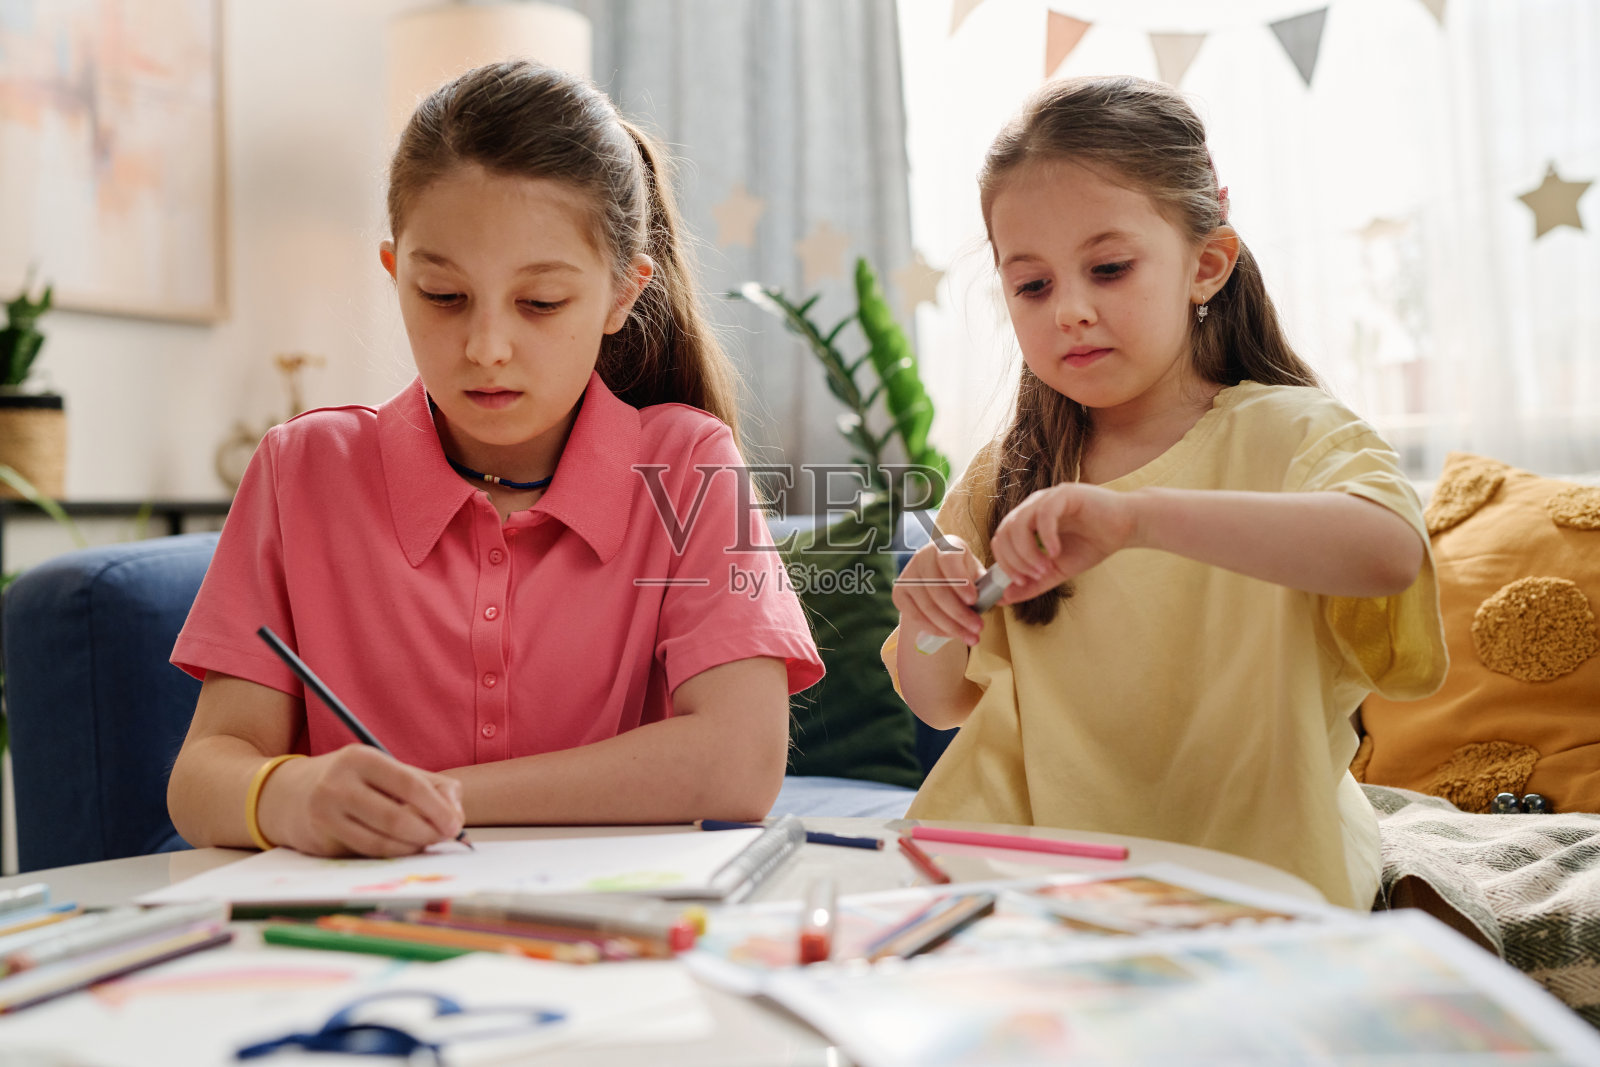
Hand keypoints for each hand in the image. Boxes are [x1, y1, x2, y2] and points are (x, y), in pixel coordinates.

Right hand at [255, 745, 465, 856]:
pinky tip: (404, 849)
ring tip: (427, 843)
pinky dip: (392, 854)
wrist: (286, 794)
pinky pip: (365, 852)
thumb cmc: (351, 781)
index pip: (408, 783)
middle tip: (445, 838)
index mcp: (361, 758)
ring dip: (412, 846)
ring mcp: (325, 812)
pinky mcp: (320, 839)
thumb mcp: (385, 770)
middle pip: (395, 816)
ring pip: (381, 840)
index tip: (455, 824)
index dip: (436, 807)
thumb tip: (456, 813)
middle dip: (428, 831)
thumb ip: (428, 784)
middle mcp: (339, 783)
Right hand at [892, 534, 985, 647]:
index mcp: (946, 545)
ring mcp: (908, 574)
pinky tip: (951, 634)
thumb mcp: (978, 575)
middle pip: (938, 589)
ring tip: (971, 638)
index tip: (974, 600)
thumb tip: (1003, 596)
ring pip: (928, 607)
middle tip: (978, 629)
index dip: (960, 580)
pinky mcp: (899, 592)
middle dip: (960, 614)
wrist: (939, 581)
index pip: (949, 559)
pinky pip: (916, 616)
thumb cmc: (965, 577)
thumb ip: (988, 584)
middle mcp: (923, 555)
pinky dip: (935, 629)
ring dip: (951, 626)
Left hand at [992, 483, 1137, 602]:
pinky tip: (1057, 552)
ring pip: (1018, 523)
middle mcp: (1032, 507)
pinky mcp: (1065, 494)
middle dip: (1014, 560)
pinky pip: (1044, 515)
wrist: (1126, 527)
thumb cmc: (1092, 544)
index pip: (1000, 541)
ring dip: (1027, 551)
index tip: (1020, 583)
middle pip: (1004, 532)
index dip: (1004, 564)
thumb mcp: (1058, 571)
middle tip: (1033, 577)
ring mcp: (1047, 498)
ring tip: (1046, 567)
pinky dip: (1046, 537)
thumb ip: (1032, 584)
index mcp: (1027, 522)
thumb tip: (1003, 598)